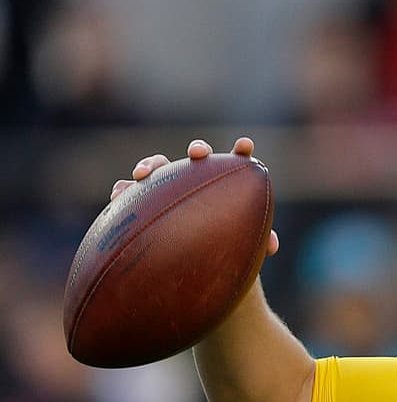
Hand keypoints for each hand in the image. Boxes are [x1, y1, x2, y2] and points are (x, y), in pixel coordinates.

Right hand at [110, 137, 278, 256]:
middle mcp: (195, 177)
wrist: (192, 256)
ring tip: (143, 174)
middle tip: (198, 154)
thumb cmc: (224, 244)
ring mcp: (167, 185)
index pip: (236, 161)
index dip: (241, 151)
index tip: (246, 145)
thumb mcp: (241, 243)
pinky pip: (129, 190)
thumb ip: (259, 241)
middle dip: (197, 150)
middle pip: (196, 156)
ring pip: (159, 166)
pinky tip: (119, 196)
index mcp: (224, 182)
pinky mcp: (143, 199)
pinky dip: (124, 189)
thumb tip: (273, 248)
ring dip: (150, 164)